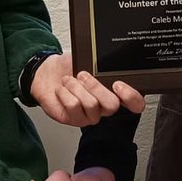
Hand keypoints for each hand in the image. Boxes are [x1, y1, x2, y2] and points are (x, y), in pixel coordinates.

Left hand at [31, 53, 145, 126]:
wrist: (47, 73)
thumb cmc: (69, 67)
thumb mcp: (88, 60)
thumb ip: (101, 65)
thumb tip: (106, 64)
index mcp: (114, 92)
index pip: (135, 103)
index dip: (131, 97)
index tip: (118, 84)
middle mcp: (104, 106)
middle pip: (112, 105)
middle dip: (95, 86)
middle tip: (83, 75)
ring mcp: (90, 115)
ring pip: (92, 105)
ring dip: (76, 87)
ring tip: (69, 81)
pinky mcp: (74, 120)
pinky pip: (74, 107)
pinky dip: (65, 93)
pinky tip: (62, 90)